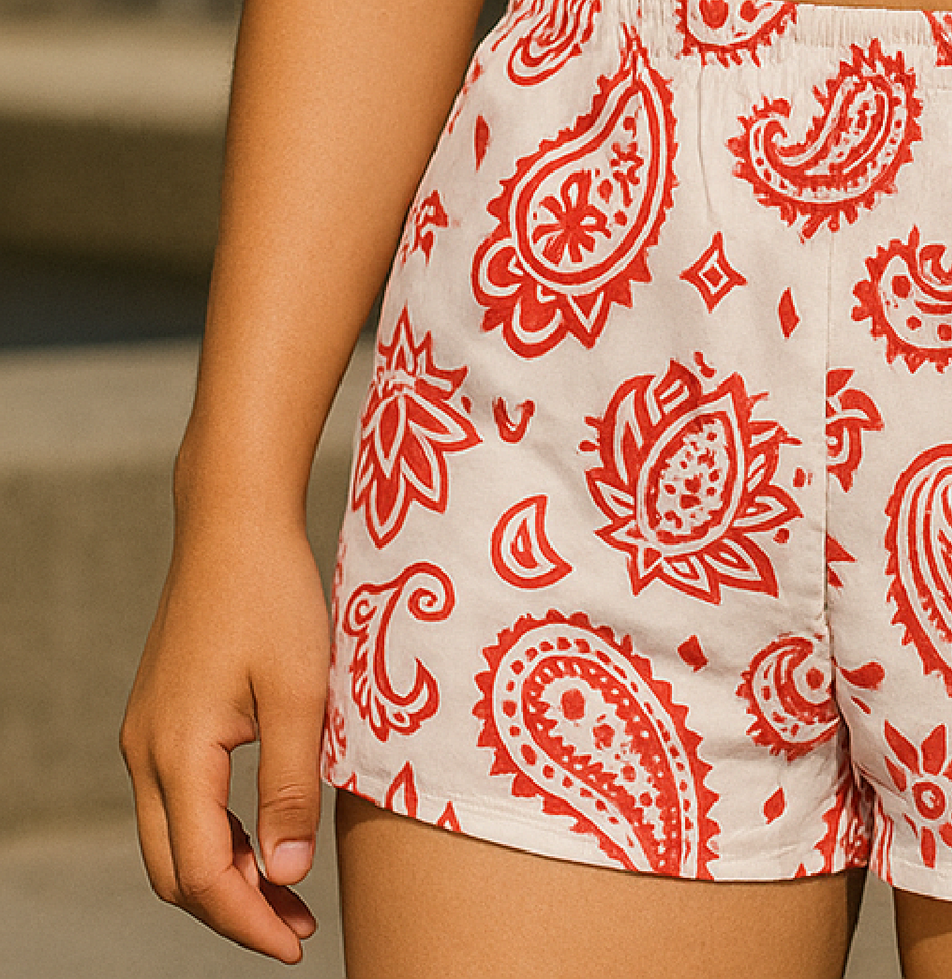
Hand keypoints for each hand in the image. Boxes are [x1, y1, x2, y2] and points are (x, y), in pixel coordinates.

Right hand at [122, 509, 333, 962]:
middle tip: (295, 927)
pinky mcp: (162, 716)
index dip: (247, 920)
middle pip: (174, 872)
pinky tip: (263, 837)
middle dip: (231, 911)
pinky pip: (177, 802)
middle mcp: (147, 752)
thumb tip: (286, 876)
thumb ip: (290, 785)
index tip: (295, 944)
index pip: (203, 874)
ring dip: (224, 875)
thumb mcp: (298, 691)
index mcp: (177, 752)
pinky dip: (216, 834)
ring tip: (286, 893)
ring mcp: (148, 734)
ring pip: (171, 839)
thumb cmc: (272, 594)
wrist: (233, 520)